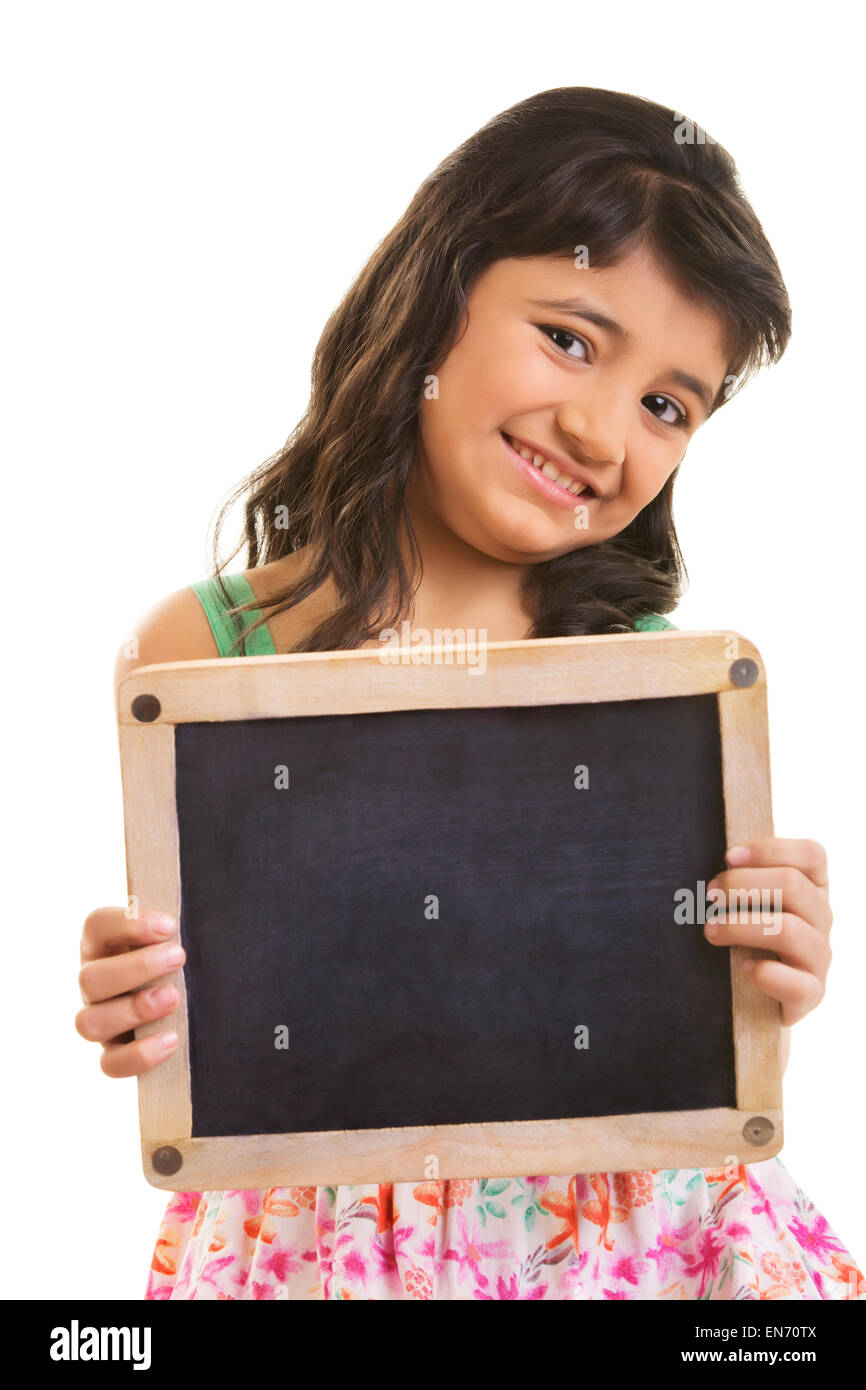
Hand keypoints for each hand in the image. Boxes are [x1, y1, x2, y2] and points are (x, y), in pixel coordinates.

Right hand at [75, 906, 185, 1076]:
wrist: (195, 999)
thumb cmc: (185, 959)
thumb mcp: (179, 938)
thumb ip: (176, 930)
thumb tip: (184, 925)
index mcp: (104, 946)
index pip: (97, 926)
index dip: (127, 924)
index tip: (169, 925)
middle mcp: (94, 983)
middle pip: (90, 978)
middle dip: (137, 968)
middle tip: (179, 957)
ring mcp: (100, 1020)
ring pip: (89, 1023)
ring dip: (133, 1010)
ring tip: (173, 999)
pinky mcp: (114, 1053)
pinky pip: (110, 1064)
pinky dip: (139, 1054)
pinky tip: (172, 1040)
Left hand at [704, 837, 832, 1026]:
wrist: (756, 995)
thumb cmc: (747, 937)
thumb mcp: (751, 902)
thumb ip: (744, 880)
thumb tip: (720, 863)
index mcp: (813, 888)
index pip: (811, 856)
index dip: (770, 850)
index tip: (728, 857)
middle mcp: (822, 918)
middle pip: (793, 884)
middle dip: (742, 884)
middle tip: (709, 895)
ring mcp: (820, 955)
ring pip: (789, 930)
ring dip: (741, 926)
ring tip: (711, 931)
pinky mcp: (811, 992)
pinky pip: (795, 983)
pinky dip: (765, 974)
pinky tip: (743, 969)